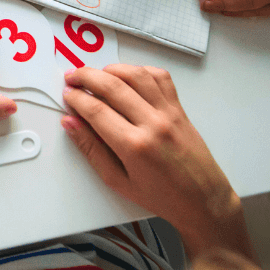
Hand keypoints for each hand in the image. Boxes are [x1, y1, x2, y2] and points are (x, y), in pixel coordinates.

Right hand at [61, 64, 252, 259]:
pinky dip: (140, 70)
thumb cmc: (161, 196)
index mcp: (134, 147)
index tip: (67, 95)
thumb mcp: (118, 181)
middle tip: (73, 77)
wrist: (203, 201)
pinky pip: (160, 77)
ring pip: (136, 75)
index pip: (96, 110)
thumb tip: (71, 123)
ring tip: (96, 75)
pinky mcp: (179, 109)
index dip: (76, 98)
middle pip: (112, 85)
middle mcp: (152, 124)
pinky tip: (128, 77)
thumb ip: (91, 150)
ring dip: (111, 69)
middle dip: (86, 76)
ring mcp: (168, 113)